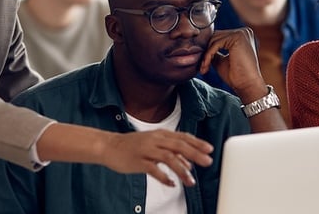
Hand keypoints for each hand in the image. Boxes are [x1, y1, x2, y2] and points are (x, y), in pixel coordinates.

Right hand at [99, 129, 213, 186]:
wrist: (109, 146)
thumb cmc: (133, 146)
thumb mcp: (154, 144)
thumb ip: (171, 152)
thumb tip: (189, 163)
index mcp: (160, 134)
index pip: (183, 137)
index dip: (197, 143)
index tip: (209, 149)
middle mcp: (155, 140)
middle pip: (179, 145)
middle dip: (195, 154)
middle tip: (208, 161)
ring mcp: (146, 150)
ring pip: (169, 158)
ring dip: (182, 170)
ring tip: (190, 181)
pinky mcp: (138, 161)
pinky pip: (154, 170)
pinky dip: (164, 177)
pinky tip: (172, 184)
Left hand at [199, 28, 263, 96]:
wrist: (247, 85)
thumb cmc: (236, 76)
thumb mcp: (221, 60)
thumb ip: (214, 51)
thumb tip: (201, 46)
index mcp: (242, 36)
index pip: (219, 37)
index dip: (208, 50)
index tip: (203, 64)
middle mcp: (243, 32)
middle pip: (216, 36)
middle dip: (206, 52)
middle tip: (202, 67)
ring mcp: (241, 33)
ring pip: (214, 40)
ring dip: (206, 55)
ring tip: (204, 68)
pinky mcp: (238, 37)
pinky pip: (216, 44)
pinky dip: (209, 55)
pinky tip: (206, 66)